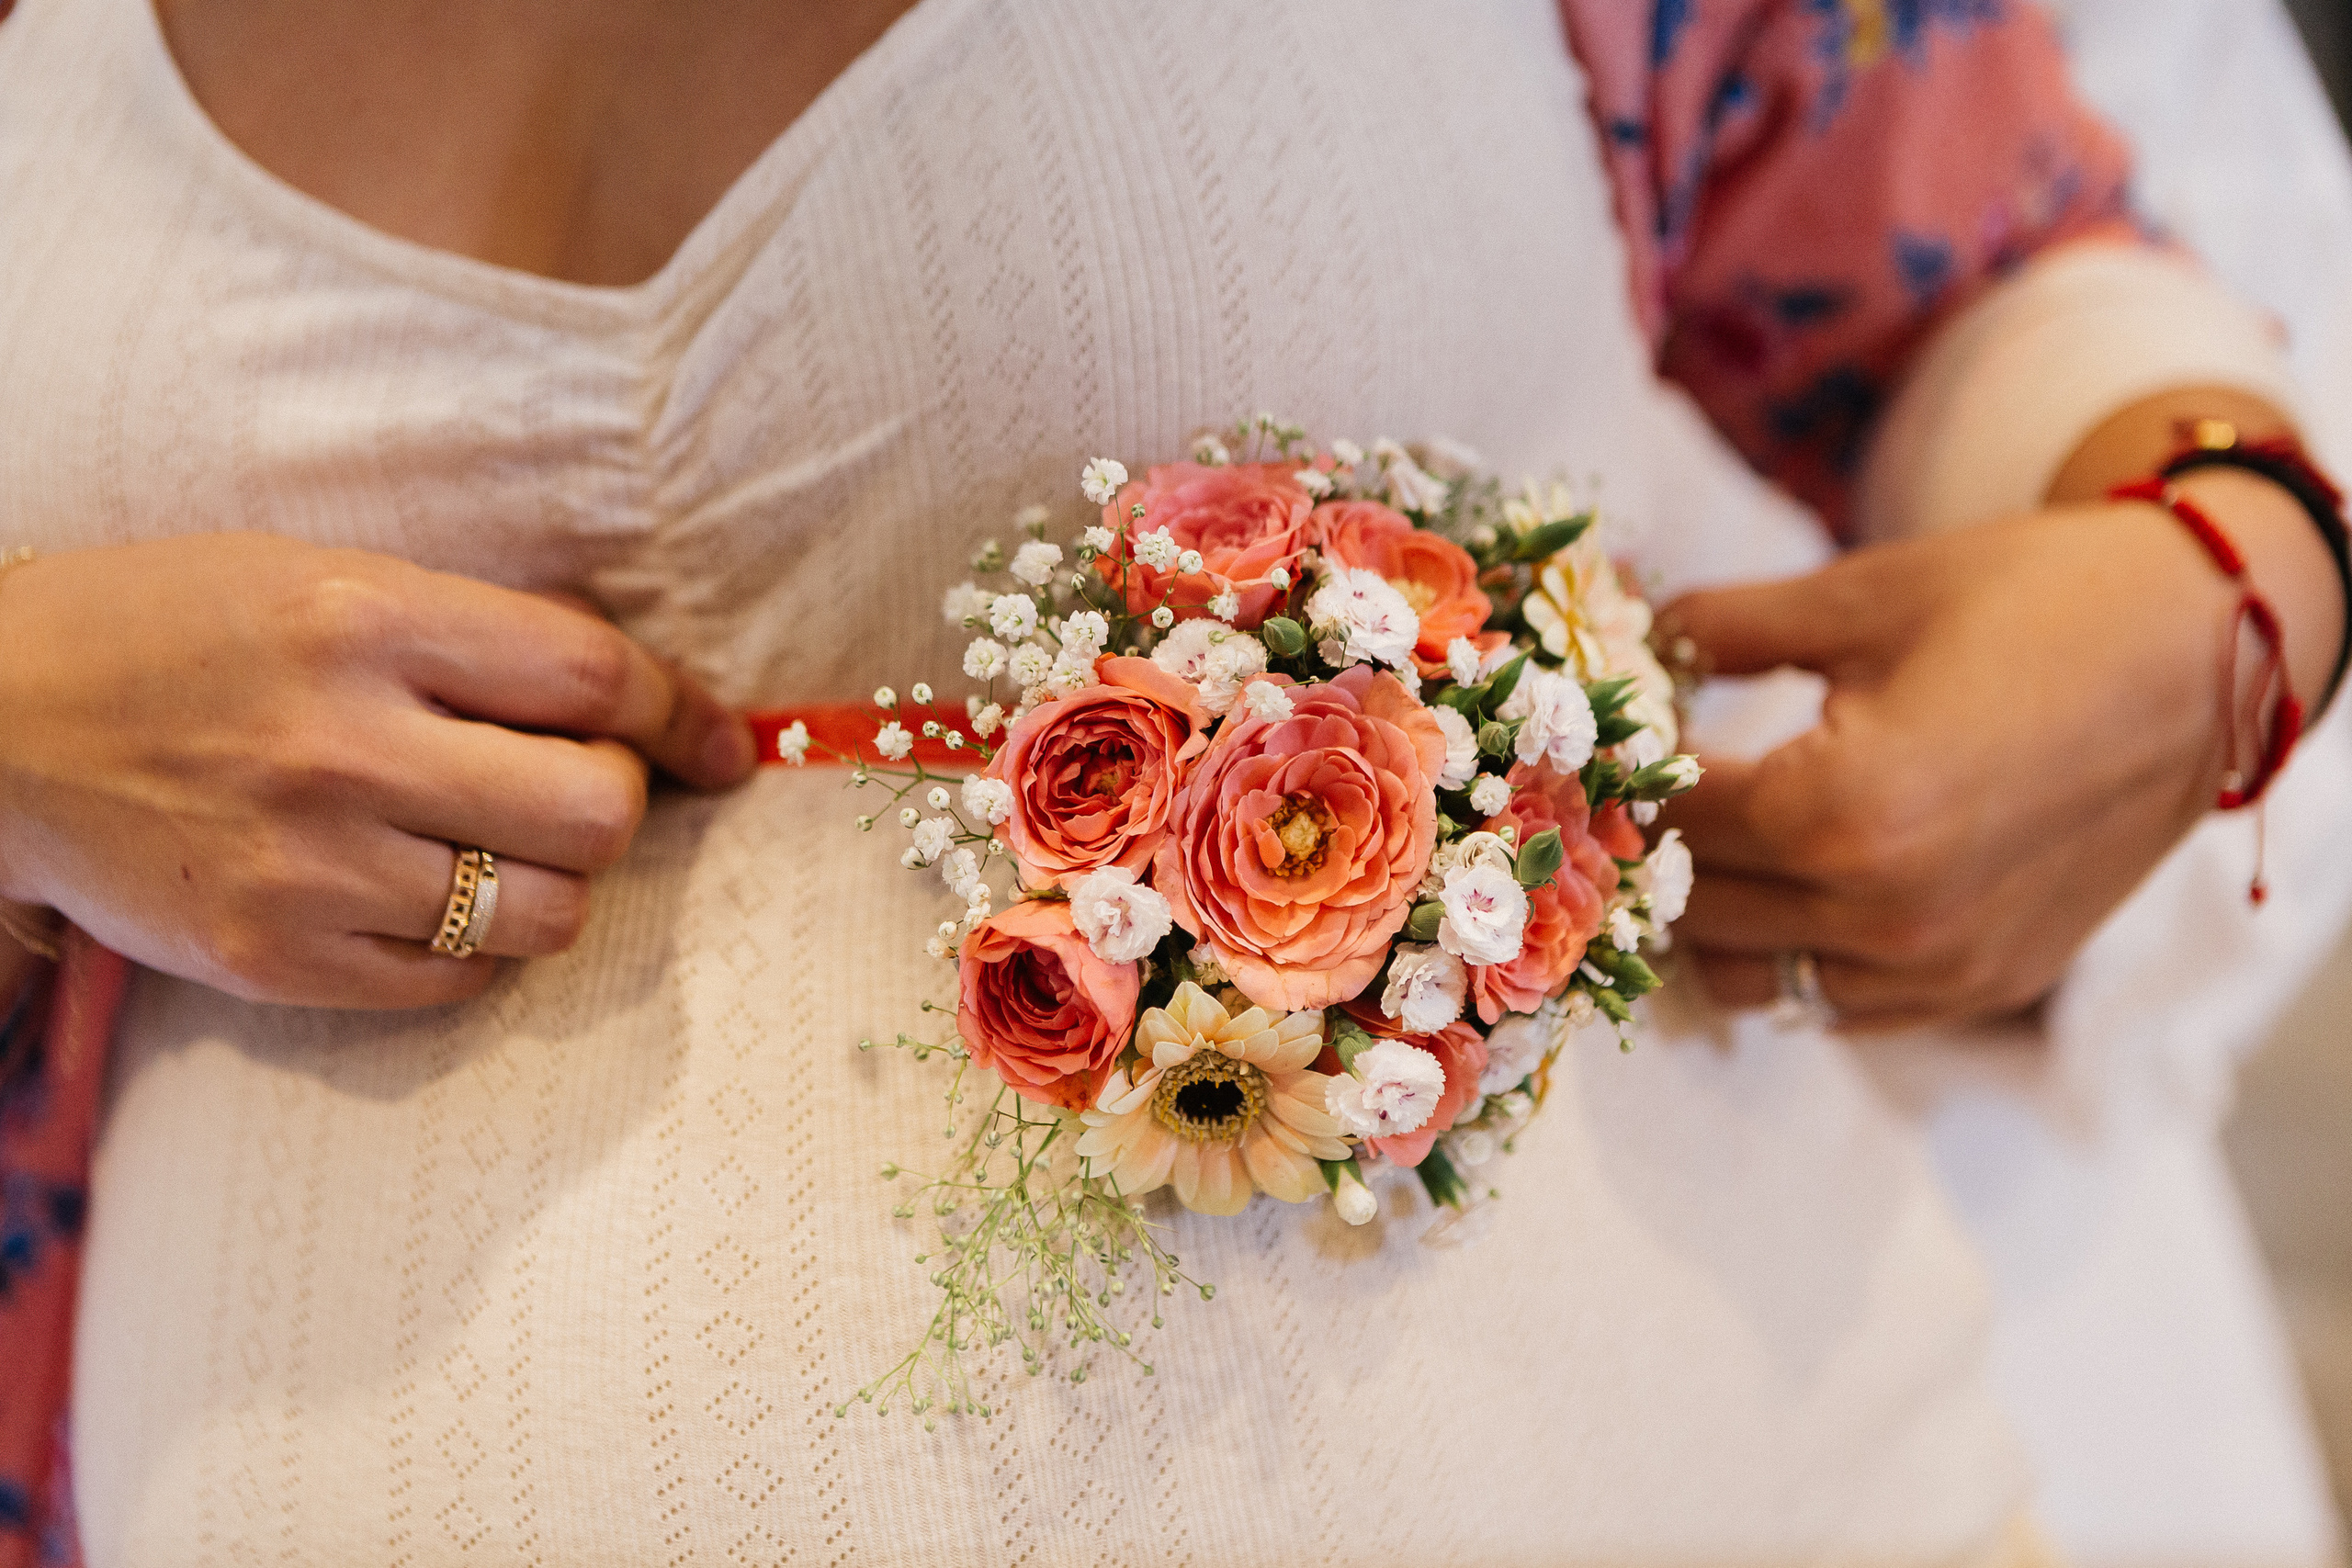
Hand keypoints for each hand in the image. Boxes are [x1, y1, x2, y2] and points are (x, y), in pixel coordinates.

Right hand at [0, 533, 755, 1007]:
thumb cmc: (176, 630)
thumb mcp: (325, 575)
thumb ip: (476, 630)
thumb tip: (642, 693)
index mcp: (363, 620)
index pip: (593, 678)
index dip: (679, 713)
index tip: (717, 742)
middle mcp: (342, 745)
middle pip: (595, 812)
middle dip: (617, 801)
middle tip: (576, 787)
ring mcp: (308, 867)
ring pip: (546, 914)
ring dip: (557, 885)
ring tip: (499, 847)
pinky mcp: (273, 962)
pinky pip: (458, 982)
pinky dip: (475, 947)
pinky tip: (428, 896)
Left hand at [1660, 468, 2341, 1029]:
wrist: (2203, 651)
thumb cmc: (2030, 602)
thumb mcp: (1859, 598)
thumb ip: (1719, 628)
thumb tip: (1627, 633)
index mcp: (1841, 811)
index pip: (1668, 822)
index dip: (1625, 775)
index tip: (1612, 738)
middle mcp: (1884, 913)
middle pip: (1693, 912)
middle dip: (1653, 848)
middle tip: (1649, 787)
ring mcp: (1938, 966)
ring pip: (1749, 979)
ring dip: (1716, 917)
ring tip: (1721, 838)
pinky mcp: (1983, 985)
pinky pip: (1835, 1003)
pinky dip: (1798, 952)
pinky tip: (1804, 877)